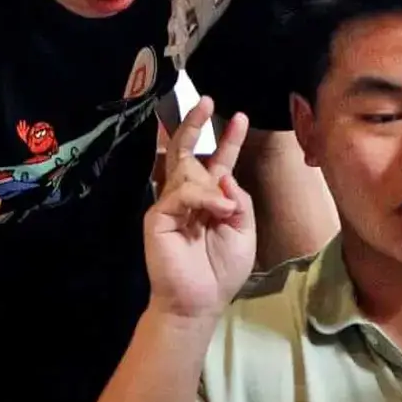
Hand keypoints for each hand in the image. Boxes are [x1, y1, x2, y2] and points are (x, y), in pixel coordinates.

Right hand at [146, 99, 255, 320]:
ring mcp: (170, 205)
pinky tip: (217, 212)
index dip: (229, 140)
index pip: (218, 162)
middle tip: (206, 99)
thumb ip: (238, 199)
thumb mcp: (244, 230)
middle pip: (187, 152)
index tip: (240, 116)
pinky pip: (180, 193)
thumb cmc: (221, 270)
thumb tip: (224, 173)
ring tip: (224, 211)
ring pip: (187, 171)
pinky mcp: (158, 216)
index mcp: (210, 200)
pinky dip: (202, 197)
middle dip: (195, 124)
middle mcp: (187, 197)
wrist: (199, 302)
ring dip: (211, 183)